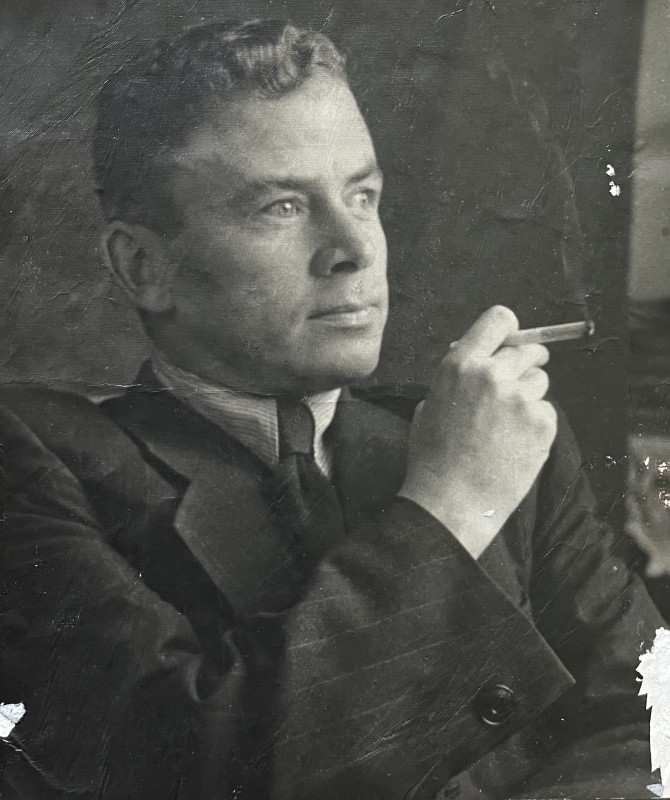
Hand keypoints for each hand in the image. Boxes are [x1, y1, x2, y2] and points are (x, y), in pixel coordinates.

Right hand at [399, 305, 556, 558]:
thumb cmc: (432, 457)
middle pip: (527, 350)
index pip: (498, 319)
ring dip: (528, 396)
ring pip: (539, 382)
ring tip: (506, 427)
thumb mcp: (429, 406)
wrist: (451, 502)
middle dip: (526, 362)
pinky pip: (545, 412)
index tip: (513, 337)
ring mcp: (521, 398)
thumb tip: (477, 361)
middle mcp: (493, 374)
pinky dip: (535, 426)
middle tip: (520, 380)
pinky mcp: (543, 423)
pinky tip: (514, 446)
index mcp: (460, 365)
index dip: (508, 327)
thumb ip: (456, 379)